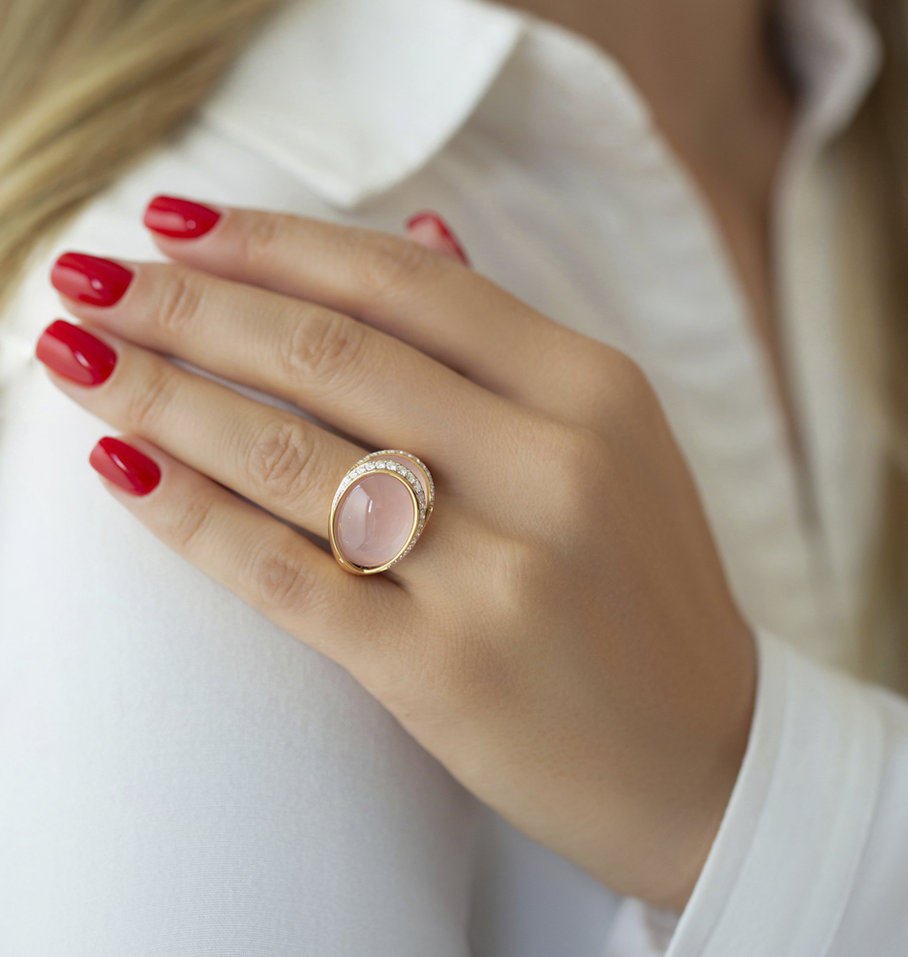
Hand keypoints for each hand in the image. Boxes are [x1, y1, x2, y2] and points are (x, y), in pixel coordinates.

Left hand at [36, 196, 756, 912]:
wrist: (706, 758)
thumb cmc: (646, 594)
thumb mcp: (614, 446)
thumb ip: (507, 346)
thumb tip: (417, 233)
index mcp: (595, 392)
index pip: (405, 285)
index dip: (276, 243)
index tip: (177, 225)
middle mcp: (552, 466)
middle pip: (332, 354)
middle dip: (191, 306)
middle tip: (93, 280)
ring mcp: (499, 572)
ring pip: (291, 455)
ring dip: (163, 394)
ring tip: (77, 357)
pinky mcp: (444, 670)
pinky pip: (284, 573)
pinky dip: (190, 514)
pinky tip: (121, 467)